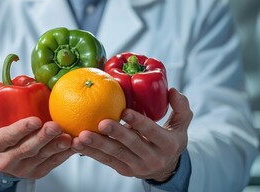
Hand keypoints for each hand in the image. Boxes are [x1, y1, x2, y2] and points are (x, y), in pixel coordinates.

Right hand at [0, 77, 73, 178]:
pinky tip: (73, 145)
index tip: (36, 120)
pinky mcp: (37, 171)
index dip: (21, 130)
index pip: (7, 138)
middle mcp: (6, 160)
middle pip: (27, 149)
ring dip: (56, 147)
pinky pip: (52, 163)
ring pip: (41, 157)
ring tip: (68, 136)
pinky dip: (64, 155)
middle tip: (56, 125)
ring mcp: (23, 168)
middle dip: (43, 138)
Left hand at [71, 88, 192, 181]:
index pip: (153, 132)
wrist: (165, 167)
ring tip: (82, 136)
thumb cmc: (170, 139)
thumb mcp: (182, 125)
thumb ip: (181, 107)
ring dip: (97, 145)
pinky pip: (105, 161)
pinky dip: (90, 153)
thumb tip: (172, 90)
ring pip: (115, 154)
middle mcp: (153, 158)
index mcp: (167, 144)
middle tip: (101, 123)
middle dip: (116, 134)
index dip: (139, 123)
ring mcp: (136, 166)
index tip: (125, 111)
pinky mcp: (123, 170)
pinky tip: (77, 144)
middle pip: (131, 145)